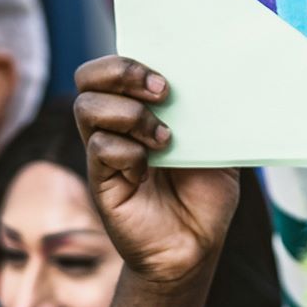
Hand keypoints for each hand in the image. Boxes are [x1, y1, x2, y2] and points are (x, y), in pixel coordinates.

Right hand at [72, 56, 240, 289]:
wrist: (196, 246)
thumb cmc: (205, 194)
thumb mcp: (218, 146)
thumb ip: (211, 113)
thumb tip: (220, 78)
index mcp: (140, 108)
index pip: (112, 67)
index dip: (130, 60)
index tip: (167, 78)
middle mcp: (115, 124)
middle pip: (87, 77)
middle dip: (121, 73)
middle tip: (162, 92)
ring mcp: (105, 151)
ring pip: (86, 107)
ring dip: (129, 114)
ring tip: (164, 139)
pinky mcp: (101, 180)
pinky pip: (100, 148)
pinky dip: (128, 152)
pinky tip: (148, 171)